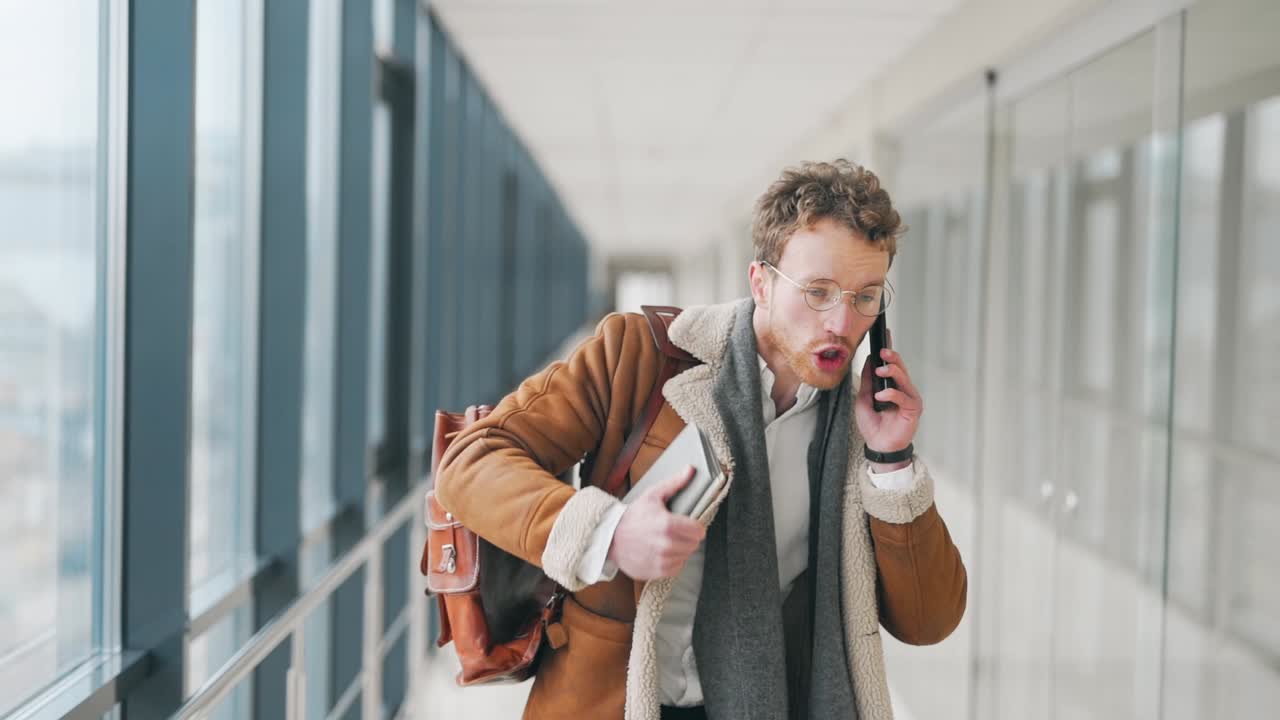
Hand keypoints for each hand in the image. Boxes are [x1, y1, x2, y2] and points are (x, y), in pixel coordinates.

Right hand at [606, 465, 705, 579]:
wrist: (610, 537)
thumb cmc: (632, 515)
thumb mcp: (653, 495)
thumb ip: (675, 483)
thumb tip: (691, 469)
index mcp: (668, 524)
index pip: (699, 531)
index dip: (695, 527)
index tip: (688, 525)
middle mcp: (666, 544)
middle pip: (694, 545)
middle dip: (687, 538)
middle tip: (675, 532)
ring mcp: (661, 560)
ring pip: (685, 556)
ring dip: (680, 550)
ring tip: (666, 541)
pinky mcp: (656, 572)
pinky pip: (676, 568)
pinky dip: (672, 561)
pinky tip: (661, 552)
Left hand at [855, 333, 922, 470]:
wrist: (878, 446)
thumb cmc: (873, 424)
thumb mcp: (864, 398)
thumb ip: (868, 380)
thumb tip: (870, 360)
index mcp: (892, 385)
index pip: (892, 364)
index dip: (889, 350)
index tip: (885, 335)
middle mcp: (903, 389)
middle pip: (900, 368)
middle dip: (892, 357)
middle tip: (882, 352)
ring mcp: (910, 398)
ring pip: (904, 378)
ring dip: (892, 372)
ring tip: (880, 372)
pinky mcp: (913, 409)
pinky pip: (903, 397)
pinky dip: (891, 394)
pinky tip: (881, 396)